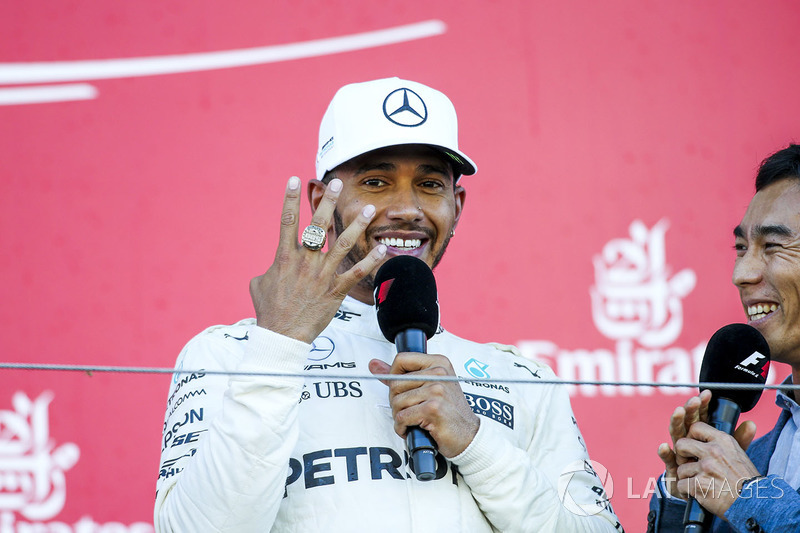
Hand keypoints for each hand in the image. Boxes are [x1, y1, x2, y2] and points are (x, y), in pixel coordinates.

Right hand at [250, 176, 385, 342]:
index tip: (294, 179)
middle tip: (337, 183)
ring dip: (357, 225)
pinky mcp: (336, 290)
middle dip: (328, 202)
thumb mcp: (259, 284)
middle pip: (318, 225)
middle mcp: (305, 261)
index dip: (290, 198)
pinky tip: (382, 249)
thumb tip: (271, 268)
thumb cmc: (269, 310)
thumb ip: (269, 269)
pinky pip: (357, 272)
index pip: (287, 220)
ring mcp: (322, 275)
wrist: (282, 335)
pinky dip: (371, 260)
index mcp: (284, 257)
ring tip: (369, 209)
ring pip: (342, 243)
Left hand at [368, 353, 479, 457]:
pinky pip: (402, 417)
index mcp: (438, 363)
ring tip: (413, 420)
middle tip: (408, 411)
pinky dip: (402, 427)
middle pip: (395, 383)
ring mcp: (437, 390)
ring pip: (397, 402)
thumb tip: (374, 364)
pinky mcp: (433, 408)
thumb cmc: (449, 411)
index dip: (393, 376)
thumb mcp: (429, 386)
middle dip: (396, 402)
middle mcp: (439, 373)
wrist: (468, 435)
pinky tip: (414, 428)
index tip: (400, 389)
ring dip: (399, 417)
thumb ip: (400, 374)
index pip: (401, 359)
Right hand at [657, 390, 755, 498]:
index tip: (707, 394)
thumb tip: (751, 423)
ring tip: (678, 412)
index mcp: (700, 434)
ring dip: (676, 422)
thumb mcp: (729, 453)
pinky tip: (664, 447)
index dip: (702, 404)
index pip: (700, 415)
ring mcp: (678, 451)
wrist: (703, 492)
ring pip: (675, 433)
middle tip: (694, 400)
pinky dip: (664, 453)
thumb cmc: (715, 470)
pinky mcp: (672, 466)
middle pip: (686, 420)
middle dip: (689, 409)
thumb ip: (738, 439)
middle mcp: (687, 438)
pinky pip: (667, 458)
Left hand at [674, 421, 759, 516]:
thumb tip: (749, 423)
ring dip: (686, 478)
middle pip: (681, 444)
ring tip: (699, 484)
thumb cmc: (747, 481)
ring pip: (681, 468)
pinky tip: (696, 494)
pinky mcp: (699, 484)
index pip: (696, 427)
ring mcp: (706, 468)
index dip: (691, 437)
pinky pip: (681, 485)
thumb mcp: (741, 454)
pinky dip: (686, 492)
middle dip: (681, 456)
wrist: (754, 505)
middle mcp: (713, 452)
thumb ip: (737, 439)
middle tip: (688, 464)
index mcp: (723, 441)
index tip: (693, 446)